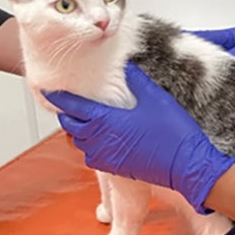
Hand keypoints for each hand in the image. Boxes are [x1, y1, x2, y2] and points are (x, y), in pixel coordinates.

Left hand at [45, 63, 234, 214]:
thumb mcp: (155, 98)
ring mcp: (106, 156)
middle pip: (71, 126)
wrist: (185, 165)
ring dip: (80, 129)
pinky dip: (91, 144)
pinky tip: (104, 137)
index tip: (48, 90)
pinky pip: (93, 155)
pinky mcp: (114, 168)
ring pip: (81, 142)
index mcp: (106, 121)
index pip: (73, 106)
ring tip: (87, 117)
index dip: (58, 98)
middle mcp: (100, 140)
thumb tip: (126, 66)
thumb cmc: (172, 132)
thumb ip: (136, 80)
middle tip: (70, 102)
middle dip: (68, 113)